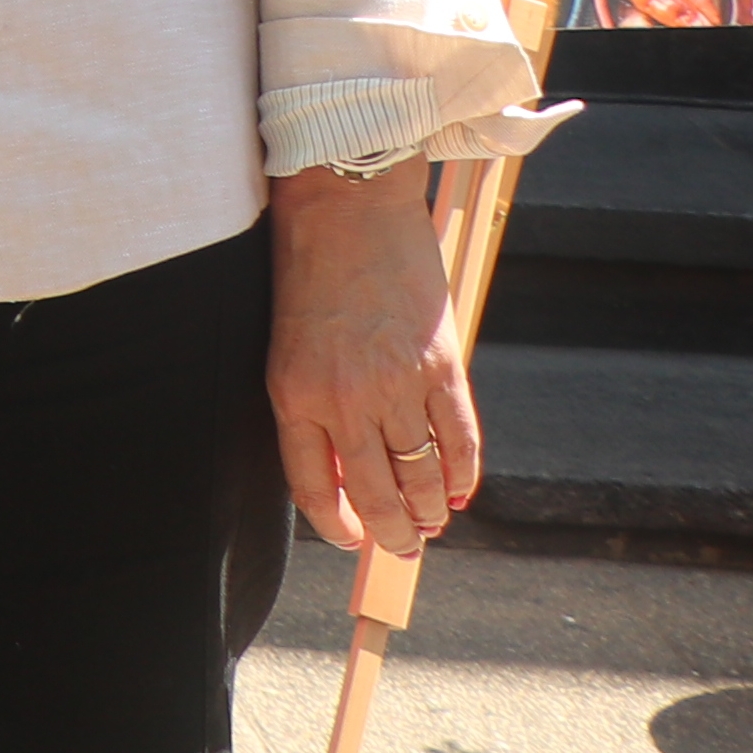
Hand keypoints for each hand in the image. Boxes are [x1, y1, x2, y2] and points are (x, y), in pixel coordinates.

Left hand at [267, 162, 480, 555]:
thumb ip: (311, 403)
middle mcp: (343, 398)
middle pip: (374, 494)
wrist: (345, 204)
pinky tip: (461, 491)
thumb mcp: (288, 343)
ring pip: (421, 476)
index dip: (335, 526)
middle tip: (403, 548)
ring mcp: (397, 383)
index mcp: (292, 394)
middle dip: (392, 534)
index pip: (312, 489)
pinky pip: (460, 439)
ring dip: (430, 510)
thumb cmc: (309, 271)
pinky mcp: (442, 364)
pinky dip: (464, 474)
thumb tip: (341, 467)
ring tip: (431, 523)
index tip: (351, 539)